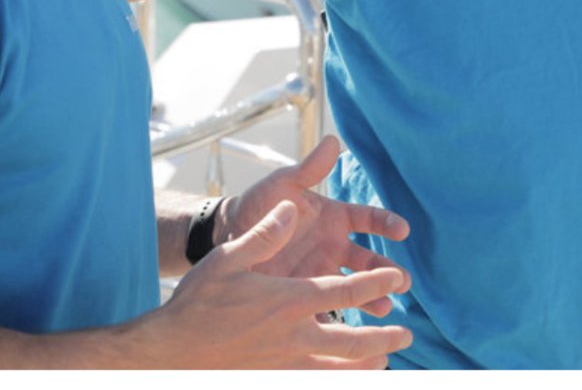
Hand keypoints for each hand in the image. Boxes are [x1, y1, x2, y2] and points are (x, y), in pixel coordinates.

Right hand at [134, 201, 411, 368]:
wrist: (175, 350)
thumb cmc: (198, 302)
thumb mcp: (227, 260)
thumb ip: (264, 236)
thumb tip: (290, 208)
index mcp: (288, 300)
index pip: (346, 291)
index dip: (377, 284)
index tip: (397, 278)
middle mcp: (296, 334)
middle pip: (356, 341)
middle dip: (386, 336)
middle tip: (406, 330)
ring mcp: (288, 362)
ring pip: (343, 369)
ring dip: (369, 364)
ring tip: (385, 360)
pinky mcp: (278, 379)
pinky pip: (319, 382)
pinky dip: (339, 380)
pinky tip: (345, 377)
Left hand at [219, 135, 409, 315]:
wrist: (228, 234)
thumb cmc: (258, 204)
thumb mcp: (281, 185)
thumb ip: (308, 169)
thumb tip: (333, 140)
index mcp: (334, 218)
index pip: (369, 219)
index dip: (387, 223)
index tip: (402, 230)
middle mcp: (334, 247)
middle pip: (370, 261)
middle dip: (387, 271)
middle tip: (401, 280)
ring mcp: (322, 272)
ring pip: (355, 288)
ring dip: (372, 298)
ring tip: (384, 309)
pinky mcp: (306, 292)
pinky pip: (327, 308)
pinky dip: (339, 319)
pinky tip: (347, 333)